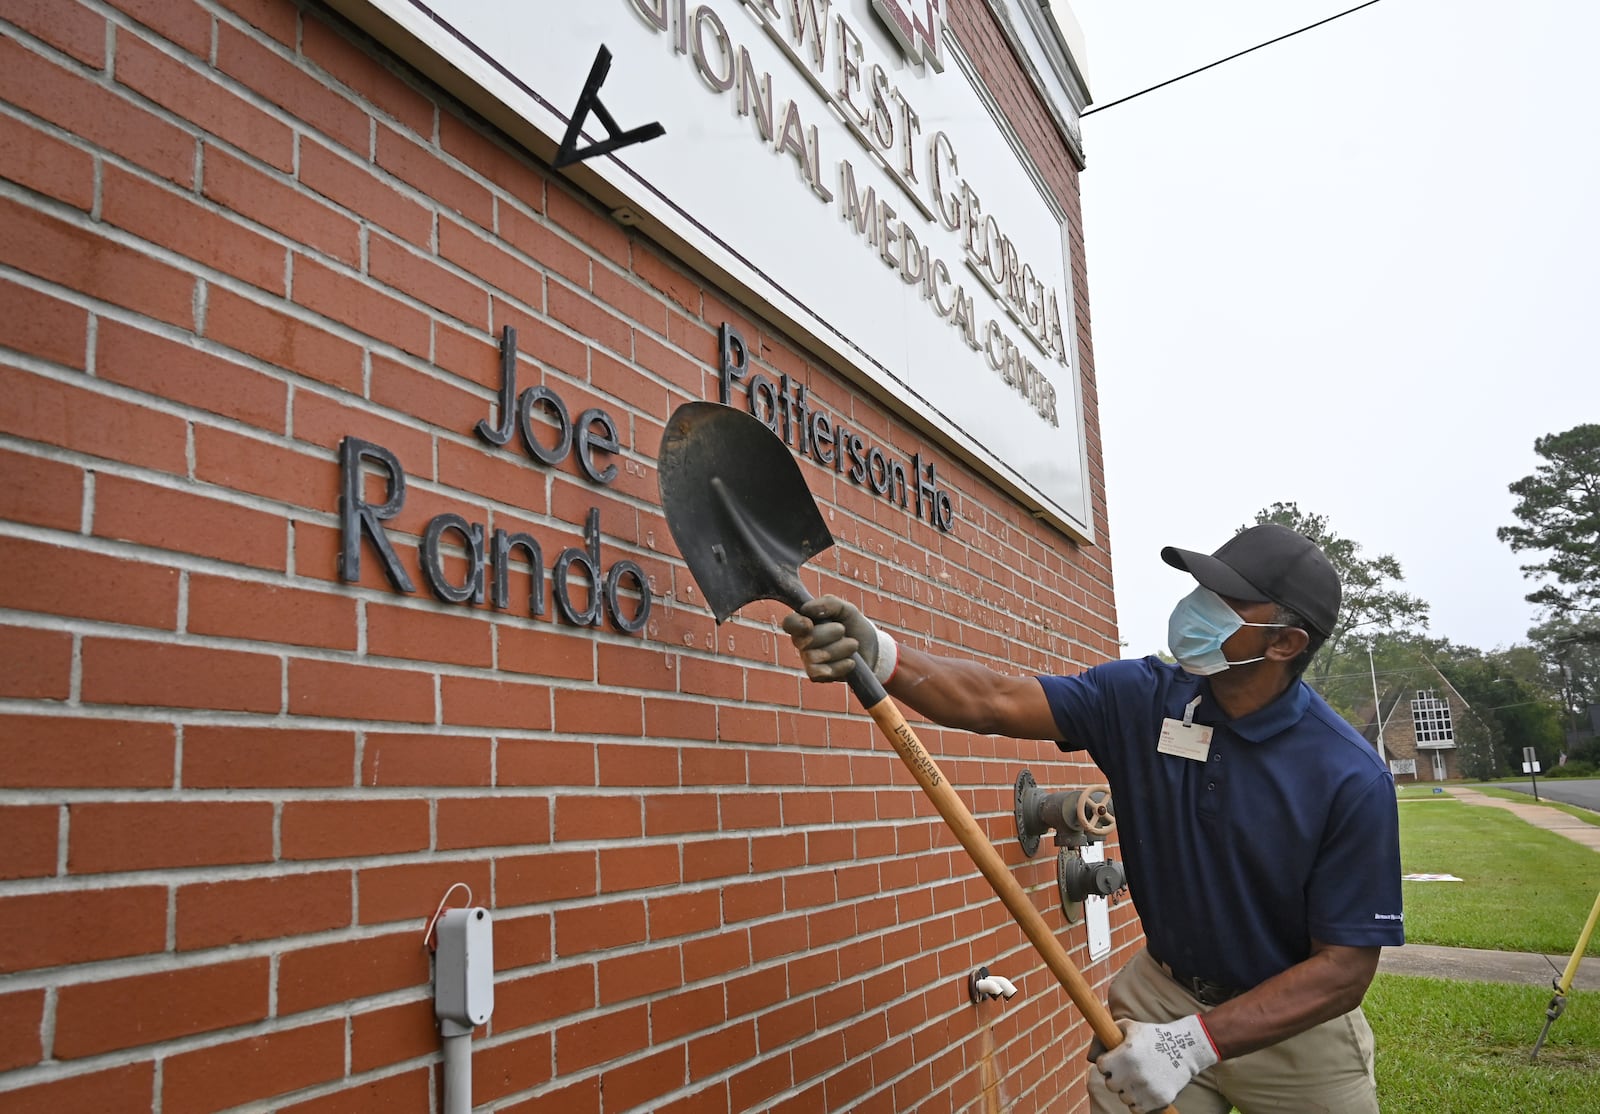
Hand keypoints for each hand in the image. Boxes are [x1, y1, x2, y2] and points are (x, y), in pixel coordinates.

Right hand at [780, 596, 894, 682]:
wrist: (870, 648)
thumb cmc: (853, 625)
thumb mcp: (845, 609)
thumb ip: (828, 603)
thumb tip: (806, 609)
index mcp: (805, 623)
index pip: (789, 623)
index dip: (796, 624)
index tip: (809, 624)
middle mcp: (803, 642)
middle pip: (805, 640)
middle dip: (829, 634)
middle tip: (843, 630)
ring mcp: (808, 660)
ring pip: (814, 656)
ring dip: (840, 649)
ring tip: (853, 645)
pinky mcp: (817, 676)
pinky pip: (822, 672)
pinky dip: (840, 666)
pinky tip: (851, 662)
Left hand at [1091, 1015, 1218, 1113]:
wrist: (1185, 1049)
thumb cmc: (1153, 1035)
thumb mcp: (1128, 1027)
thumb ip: (1104, 1036)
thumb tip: (1089, 1056)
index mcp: (1126, 1053)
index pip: (1100, 1065)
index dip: (1107, 1062)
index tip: (1115, 1059)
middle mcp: (1135, 1073)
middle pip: (1110, 1084)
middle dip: (1116, 1076)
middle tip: (1127, 1069)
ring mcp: (1147, 1089)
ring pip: (1123, 1097)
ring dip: (1127, 1089)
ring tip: (1138, 1077)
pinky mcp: (1158, 1100)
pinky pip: (1136, 1108)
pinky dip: (1138, 1101)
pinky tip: (1144, 1088)